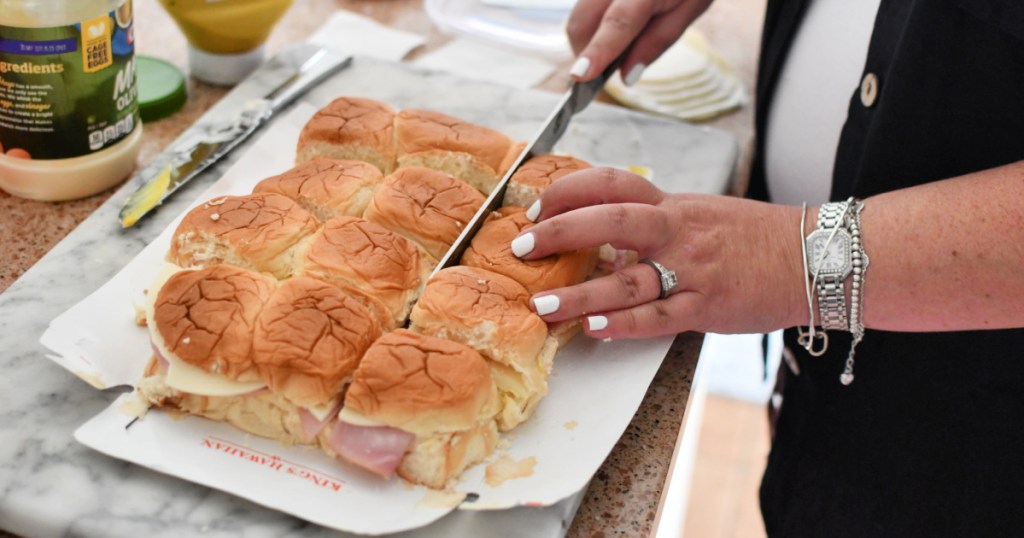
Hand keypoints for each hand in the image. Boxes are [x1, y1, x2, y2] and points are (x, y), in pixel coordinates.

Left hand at [513, 168, 804, 338]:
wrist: (813, 258)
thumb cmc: (752, 238)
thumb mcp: (700, 214)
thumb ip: (653, 223)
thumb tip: (601, 239)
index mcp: (673, 204)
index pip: (614, 183)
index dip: (570, 191)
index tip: (537, 207)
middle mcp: (678, 230)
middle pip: (610, 221)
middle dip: (560, 233)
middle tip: (522, 247)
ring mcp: (692, 270)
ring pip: (626, 280)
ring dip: (580, 294)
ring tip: (543, 305)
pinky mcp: (706, 307)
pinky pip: (657, 317)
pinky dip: (622, 325)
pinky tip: (592, 330)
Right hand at [566, 0, 713, 81]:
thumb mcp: (690, 8)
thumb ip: (658, 40)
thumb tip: (626, 76)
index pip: (618, 21)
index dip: (598, 50)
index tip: (580, 77)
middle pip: (582, 21)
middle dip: (586, 52)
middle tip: (604, 69)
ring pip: (578, 15)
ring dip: (588, 39)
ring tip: (614, 45)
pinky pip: (585, 7)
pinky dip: (592, 24)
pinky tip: (613, 26)